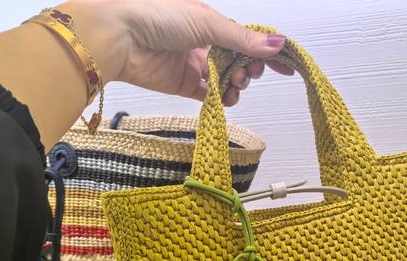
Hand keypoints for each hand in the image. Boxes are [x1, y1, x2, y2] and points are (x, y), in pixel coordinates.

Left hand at [61, 0, 293, 104]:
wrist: (119, 36)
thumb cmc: (159, 16)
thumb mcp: (207, 23)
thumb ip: (243, 38)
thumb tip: (279, 44)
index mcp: (211, 23)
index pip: (247, 38)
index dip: (267, 52)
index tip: (287, 67)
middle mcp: (206, 43)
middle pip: (240, 61)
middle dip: (250, 68)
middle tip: (248, 72)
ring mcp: (196, 65)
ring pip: (228, 80)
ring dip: (238, 85)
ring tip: (235, 84)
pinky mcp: (185, 85)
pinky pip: (211, 95)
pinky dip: (222, 98)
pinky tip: (225, 98)